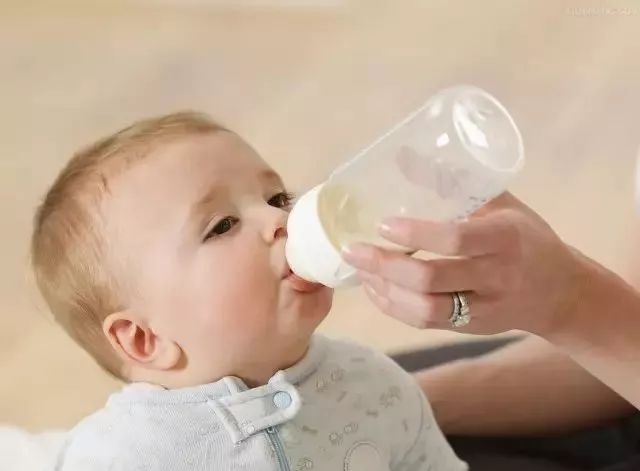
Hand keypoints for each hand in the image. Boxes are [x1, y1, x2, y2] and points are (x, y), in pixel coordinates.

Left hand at [342, 193, 584, 334]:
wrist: (561, 292)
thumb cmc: (526, 237)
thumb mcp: (501, 203)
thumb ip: (454, 183)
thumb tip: (401, 157)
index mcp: (505, 237)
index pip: (456, 239)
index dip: (416, 234)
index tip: (382, 225)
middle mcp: (496, 276)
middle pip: (431, 279)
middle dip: (385, 266)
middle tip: (353, 250)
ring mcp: (484, 307)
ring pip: (425, 309)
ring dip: (385, 290)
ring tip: (359, 269)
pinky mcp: (472, 328)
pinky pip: (427, 323)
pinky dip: (394, 307)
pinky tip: (376, 289)